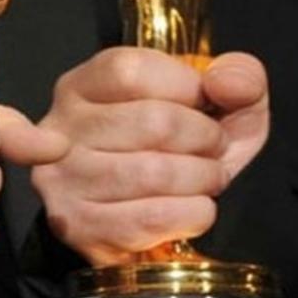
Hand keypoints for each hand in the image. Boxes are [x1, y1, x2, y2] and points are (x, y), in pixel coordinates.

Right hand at [32, 48, 268, 264]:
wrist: (150, 227)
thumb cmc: (176, 155)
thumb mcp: (214, 106)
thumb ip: (236, 78)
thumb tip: (227, 83)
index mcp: (82, 86)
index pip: (132, 71)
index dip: (186, 88)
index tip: (202, 104)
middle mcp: (61, 128)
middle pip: (153, 122)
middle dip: (206, 140)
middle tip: (211, 152)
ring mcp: (63, 179)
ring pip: (156, 173)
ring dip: (203, 180)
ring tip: (203, 180)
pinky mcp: (77, 226)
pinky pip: (155, 217)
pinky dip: (193, 215)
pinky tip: (188, 209)